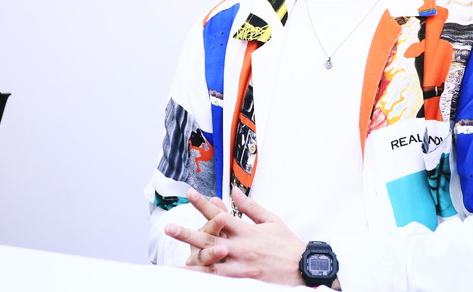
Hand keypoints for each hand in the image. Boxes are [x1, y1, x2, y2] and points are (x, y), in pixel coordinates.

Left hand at [164, 187, 306, 285]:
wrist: (303, 268)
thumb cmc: (287, 244)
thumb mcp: (271, 220)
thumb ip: (250, 207)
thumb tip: (234, 191)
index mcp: (247, 231)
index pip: (221, 214)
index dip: (204, 204)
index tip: (190, 193)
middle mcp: (241, 249)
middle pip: (210, 240)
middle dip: (188, 234)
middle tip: (169, 228)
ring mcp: (240, 267)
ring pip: (211, 265)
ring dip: (191, 264)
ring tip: (172, 267)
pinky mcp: (243, 281)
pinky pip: (220, 281)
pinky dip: (206, 280)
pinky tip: (193, 280)